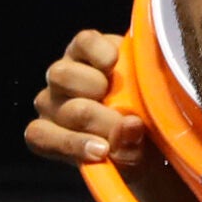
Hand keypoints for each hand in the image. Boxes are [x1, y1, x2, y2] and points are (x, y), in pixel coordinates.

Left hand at [24, 30, 145, 166]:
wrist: (161, 108)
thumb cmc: (142, 143)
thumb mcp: (137, 158)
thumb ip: (130, 153)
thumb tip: (130, 125)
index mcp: (56, 135)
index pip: (41, 137)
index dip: (72, 144)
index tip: (104, 151)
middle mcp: (54, 103)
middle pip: (67, 111)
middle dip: (102, 120)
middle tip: (127, 121)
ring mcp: (66, 72)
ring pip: (62, 75)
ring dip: (95, 86)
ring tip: (120, 92)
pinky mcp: (82, 46)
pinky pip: (83, 43)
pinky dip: (101, 53)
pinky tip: (116, 63)